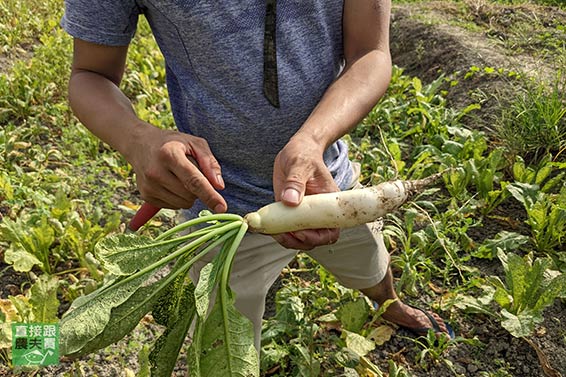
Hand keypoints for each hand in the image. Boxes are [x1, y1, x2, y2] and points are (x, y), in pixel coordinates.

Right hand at [127, 124, 226, 211]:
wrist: (140, 144)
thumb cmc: (173, 143)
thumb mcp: (195, 143)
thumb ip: (210, 163)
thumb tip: (219, 186)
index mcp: (169, 155)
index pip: (193, 180)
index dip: (209, 195)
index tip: (222, 208)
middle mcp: (156, 172)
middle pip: (190, 195)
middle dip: (199, 189)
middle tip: (191, 172)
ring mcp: (149, 186)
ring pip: (183, 203)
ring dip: (189, 194)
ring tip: (179, 176)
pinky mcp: (146, 196)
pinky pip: (174, 206)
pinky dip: (178, 198)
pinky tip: (171, 182)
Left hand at [272, 135, 339, 249]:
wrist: (296, 149)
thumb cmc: (304, 154)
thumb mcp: (299, 164)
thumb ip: (295, 182)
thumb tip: (290, 200)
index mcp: (328, 203)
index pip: (331, 232)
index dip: (317, 238)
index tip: (300, 232)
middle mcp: (317, 212)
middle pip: (314, 240)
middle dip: (298, 242)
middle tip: (281, 232)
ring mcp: (303, 214)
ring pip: (299, 239)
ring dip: (286, 240)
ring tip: (272, 229)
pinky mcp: (290, 212)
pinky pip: (286, 230)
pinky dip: (276, 232)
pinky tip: (265, 225)